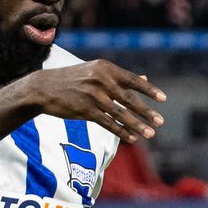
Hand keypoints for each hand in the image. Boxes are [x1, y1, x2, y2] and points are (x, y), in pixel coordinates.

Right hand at [21, 60, 165, 143]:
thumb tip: (144, 78)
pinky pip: (108, 123)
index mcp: (105, 68)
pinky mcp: (85, 110)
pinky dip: (121, 131)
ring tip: (151, 133)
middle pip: (129, 99)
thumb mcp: (96, 72)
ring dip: (137, 125)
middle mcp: (100, 81)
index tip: (163, 98)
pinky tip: (132, 138)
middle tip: (161, 121)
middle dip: (146, 111)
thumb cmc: (74, 79)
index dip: (148, 90)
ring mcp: (92, 96)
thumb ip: (119, 77)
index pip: (132, 80)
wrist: (44, 88)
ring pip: (120, 114)